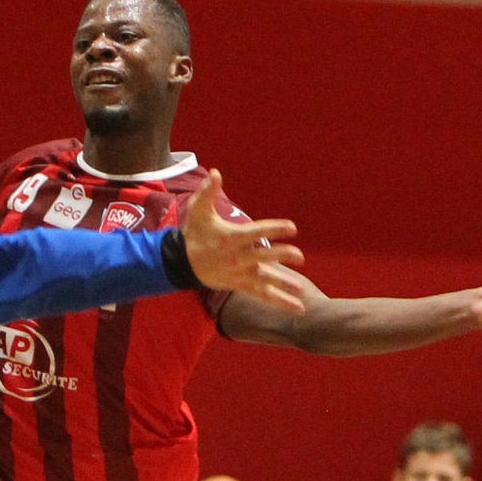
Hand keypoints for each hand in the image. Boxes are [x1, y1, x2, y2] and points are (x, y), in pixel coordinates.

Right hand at [180, 171, 307, 311]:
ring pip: (264, 281)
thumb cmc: (193, 233)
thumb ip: (208, 192)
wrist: (179, 263)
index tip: (292, 228)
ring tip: (301, 292)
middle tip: (299, 256)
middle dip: (282, 256)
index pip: (257, 233)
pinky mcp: (239, 285)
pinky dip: (279, 301)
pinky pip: (261, 294)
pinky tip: (297, 307)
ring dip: (283, 286)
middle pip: (263, 257)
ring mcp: (238, 274)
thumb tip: (216, 173)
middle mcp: (236, 258)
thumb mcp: (198, 210)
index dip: (275, 229)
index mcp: (230, 238)